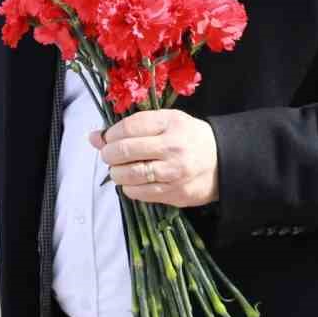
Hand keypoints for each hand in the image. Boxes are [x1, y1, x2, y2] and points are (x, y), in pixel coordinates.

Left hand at [92, 109, 218, 207]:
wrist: (223, 162)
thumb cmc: (189, 138)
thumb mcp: (166, 122)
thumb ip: (132, 127)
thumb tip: (94, 137)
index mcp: (171, 124)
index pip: (128, 127)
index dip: (111, 134)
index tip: (108, 138)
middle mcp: (173, 148)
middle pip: (125, 151)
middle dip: (108, 154)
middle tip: (109, 155)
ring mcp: (174, 173)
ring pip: (129, 175)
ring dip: (116, 173)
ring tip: (119, 169)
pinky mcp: (175, 193)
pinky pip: (139, 193)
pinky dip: (129, 187)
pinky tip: (133, 181)